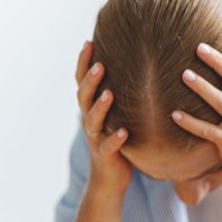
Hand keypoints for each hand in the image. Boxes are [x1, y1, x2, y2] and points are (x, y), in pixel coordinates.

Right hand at [74, 41, 131, 192]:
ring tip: (109, 93)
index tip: (88, 42)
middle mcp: (89, 121)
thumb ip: (121, 95)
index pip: (82, 82)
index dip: (82, 63)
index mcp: (91, 109)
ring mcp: (95, 139)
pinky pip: (108, 147)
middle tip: (99, 63)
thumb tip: (139, 66)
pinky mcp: (105, 156)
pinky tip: (124, 132)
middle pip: (84, 97)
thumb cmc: (118, 142)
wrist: (110, 179)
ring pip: (93, 120)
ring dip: (100, 106)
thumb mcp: (117, 116)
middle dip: (90, 80)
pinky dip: (115, 139)